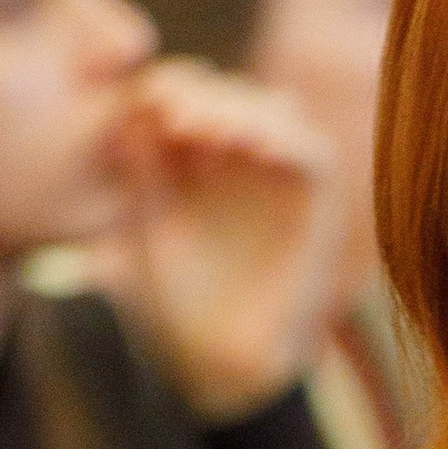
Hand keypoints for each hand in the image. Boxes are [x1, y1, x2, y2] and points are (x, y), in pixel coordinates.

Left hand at [80, 58, 348, 424]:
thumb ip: (139, 170)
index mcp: (197, 153)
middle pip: (231, 91)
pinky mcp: (318, 203)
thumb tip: (129, 102)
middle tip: (170, 113)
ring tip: (201, 129)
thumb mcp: (143, 225)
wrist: (217, 360)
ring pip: (275, 110)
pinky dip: (285, 141)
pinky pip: (312, 155)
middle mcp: (243, 155)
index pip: (189, 92)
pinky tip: (246, 145)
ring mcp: (284, 175)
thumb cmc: (169, 300)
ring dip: (240, 110)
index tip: (139, 103)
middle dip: (201, 95)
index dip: (167, 88)